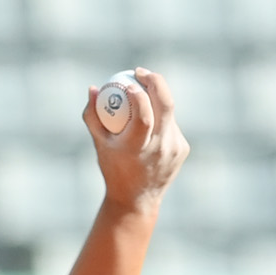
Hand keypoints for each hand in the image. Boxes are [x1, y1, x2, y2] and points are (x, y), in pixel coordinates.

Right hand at [83, 67, 188, 213]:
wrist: (136, 200)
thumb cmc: (113, 169)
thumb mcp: (99, 146)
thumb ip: (92, 117)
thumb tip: (94, 88)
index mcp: (137, 148)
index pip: (143, 112)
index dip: (138, 92)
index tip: (130, 80)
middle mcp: (159, 148)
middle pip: (165, 103)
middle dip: (156, 81)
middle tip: (142, 73)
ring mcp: (174, 148)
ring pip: (168, 112)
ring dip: (156, 102)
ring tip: (142, 102)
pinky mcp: (183, 148)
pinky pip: (171, 124)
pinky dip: (161, 120)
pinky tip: (151, 129)